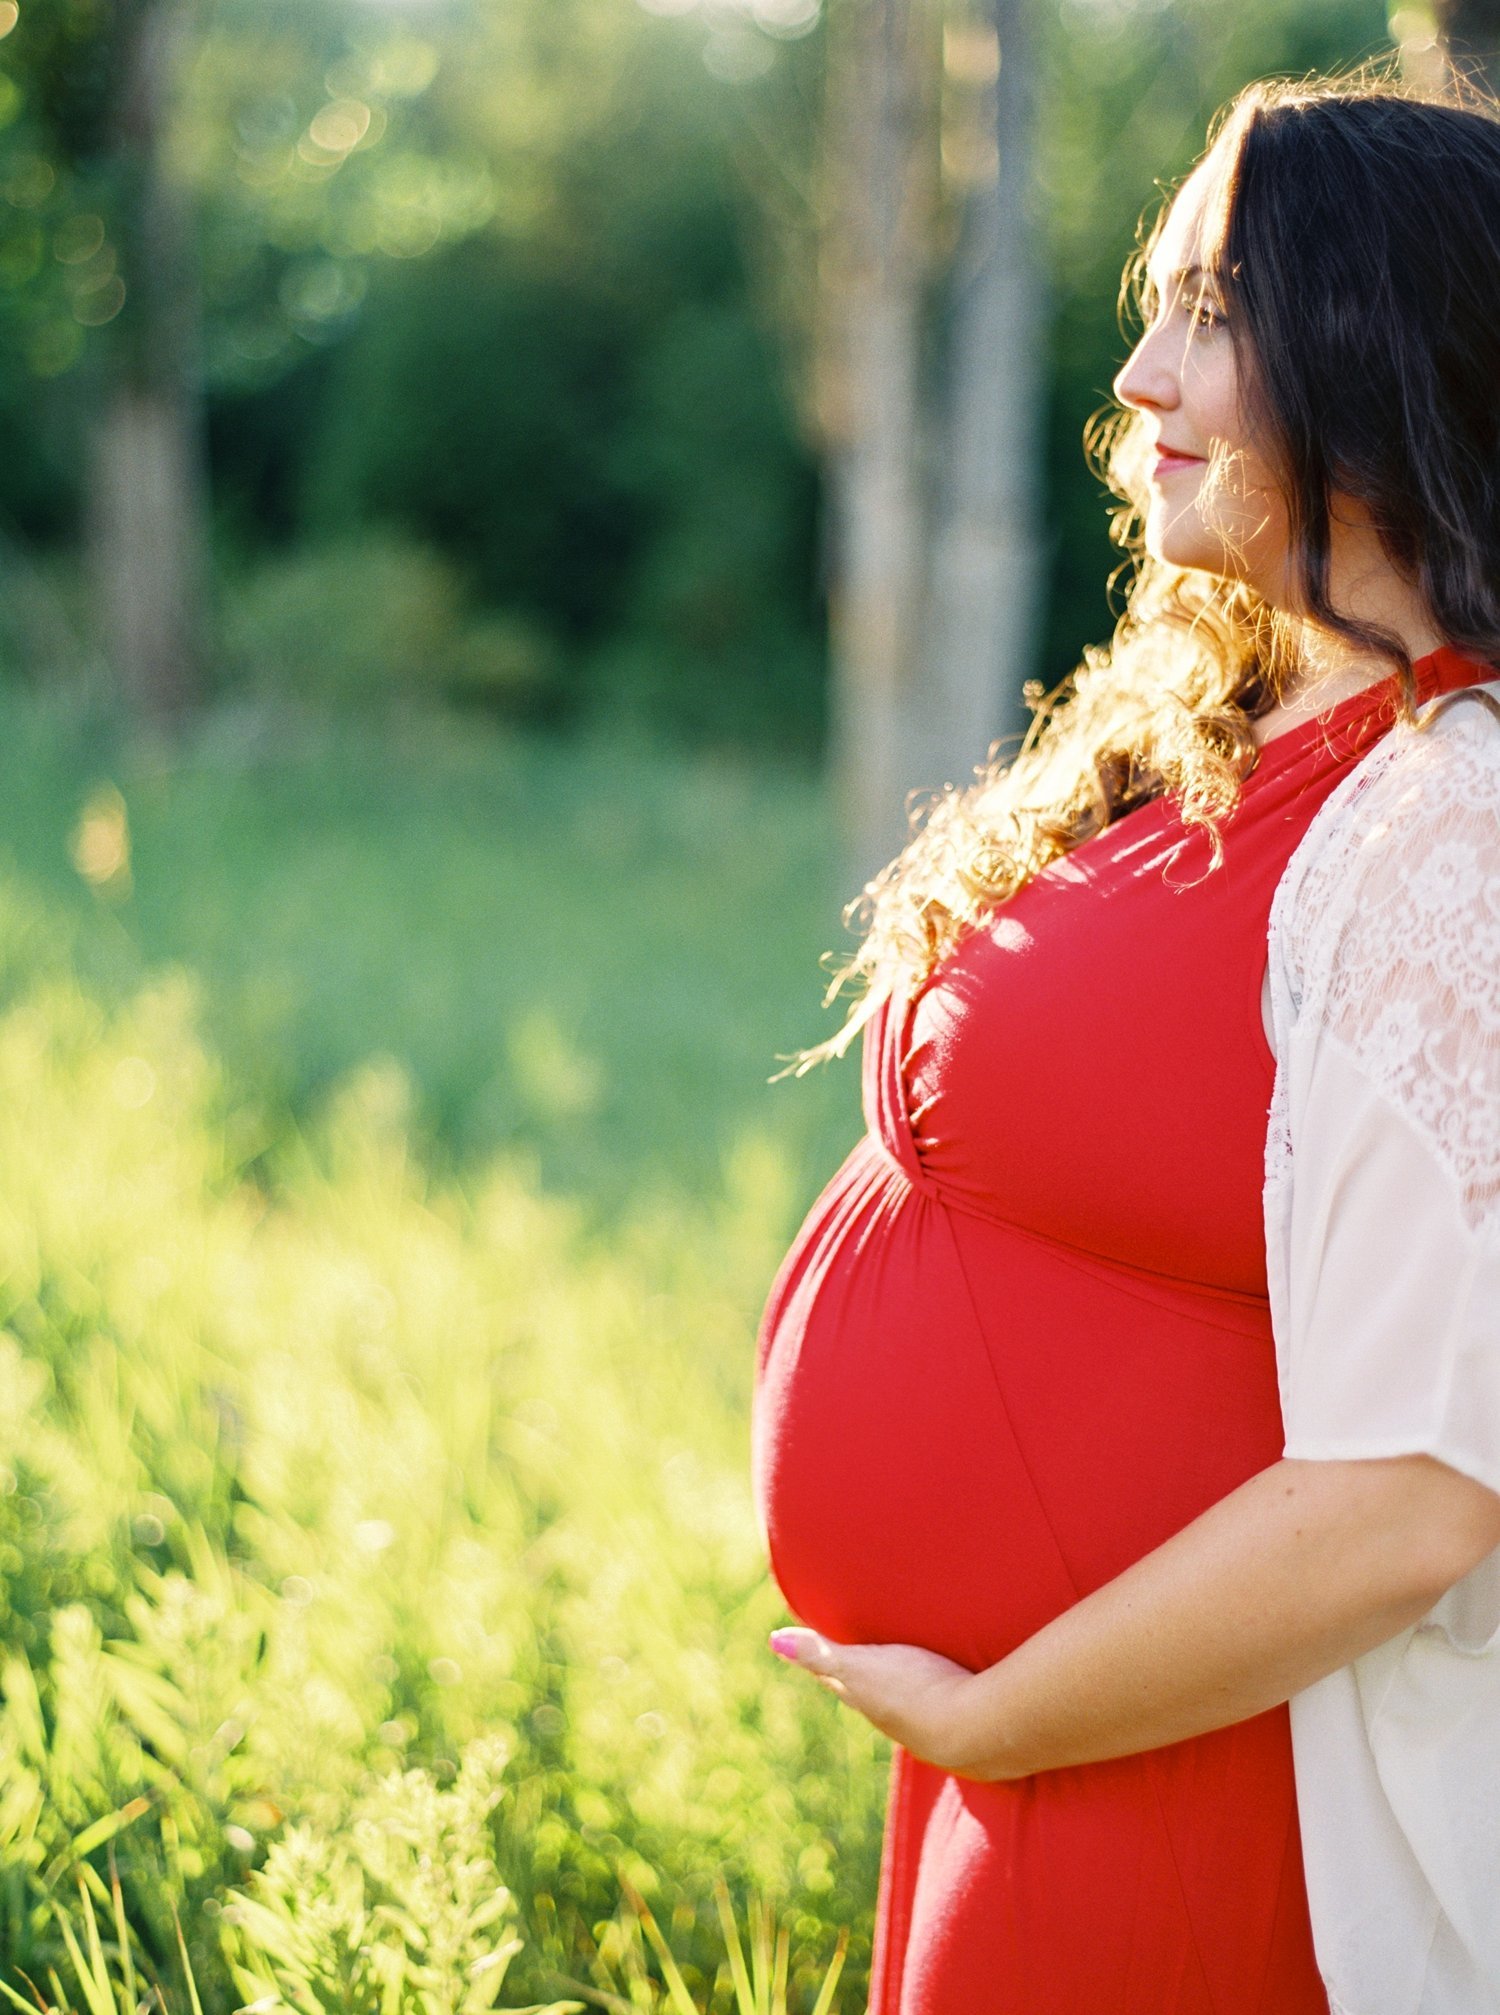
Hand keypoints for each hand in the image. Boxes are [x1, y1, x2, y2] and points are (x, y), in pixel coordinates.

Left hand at [769, 1627, 1002, 1778]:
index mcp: (866, 1698)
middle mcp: (891, 1716)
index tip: (816, 1646)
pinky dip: (935, 1695)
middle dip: (859, 1676)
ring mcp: (926, 1725)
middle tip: (852, 1657)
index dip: (825, 1663)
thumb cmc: (913, 1692)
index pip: (837, 1679)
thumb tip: (773, 1640)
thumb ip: (820, 1653)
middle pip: (868, 1693)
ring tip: (902, 1671)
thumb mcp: (861, 1666)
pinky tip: (947, 1692)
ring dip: (899, 1687)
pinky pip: (939, 1705)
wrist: (976, 1731)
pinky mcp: (959, 1724)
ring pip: (904, 1702)